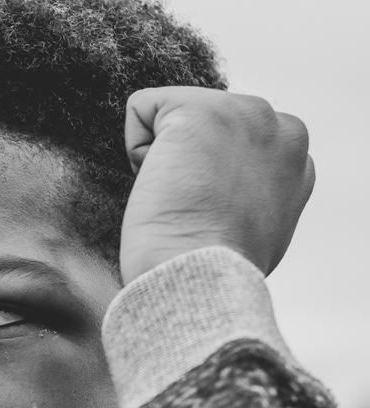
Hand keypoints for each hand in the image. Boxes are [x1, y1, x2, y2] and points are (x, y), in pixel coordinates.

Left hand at [121, 86, 314, 283]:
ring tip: (179, 197)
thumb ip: (252, 191)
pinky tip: (160, 183)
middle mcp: (281, 125)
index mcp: (295, 156)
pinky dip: (134, 148)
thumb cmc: (216, 269)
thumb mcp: (258, 225)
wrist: (200, 277)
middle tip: (193, 207)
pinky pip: (141, 108)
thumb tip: (227, 194)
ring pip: (172, 114)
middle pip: (204, 123)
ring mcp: (245, 113)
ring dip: (162, 158)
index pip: (231, 141)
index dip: (207, 178)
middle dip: (187, 162)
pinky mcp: (200, 110)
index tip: (211, 213)